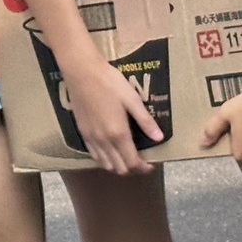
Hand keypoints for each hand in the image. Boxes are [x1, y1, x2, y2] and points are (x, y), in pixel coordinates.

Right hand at [59, 46, 163, 174]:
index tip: (151, 164)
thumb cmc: (109, 82)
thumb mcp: (132, 99)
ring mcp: (91, 138)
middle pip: (119, 168)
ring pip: (105, 164)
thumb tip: (159, 138)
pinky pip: (94, 155)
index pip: (132, 163)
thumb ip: (145, 121)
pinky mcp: (83, 133)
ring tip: (127, 155)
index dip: (143, 168)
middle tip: (142, 160)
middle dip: (132, 168)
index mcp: (118, 133)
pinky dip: (105, 158)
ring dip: (118, 165)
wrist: (82, 73)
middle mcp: (104, 141)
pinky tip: (111, 148)